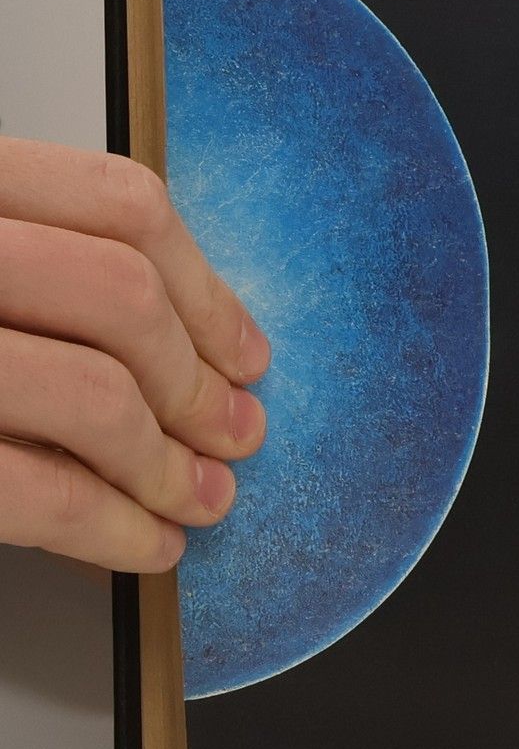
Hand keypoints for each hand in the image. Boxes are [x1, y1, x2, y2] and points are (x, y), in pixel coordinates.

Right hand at [0, 136, 269, 571]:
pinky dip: (113, 530)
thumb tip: (186, 342)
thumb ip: (43, 268)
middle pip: (123, 297)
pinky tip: (145, 545)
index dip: (209, 291)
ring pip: (96, 396)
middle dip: (201, 384)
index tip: (248, 355)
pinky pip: (40, 490)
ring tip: (202, 499)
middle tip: (239, 437)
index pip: (119, 203)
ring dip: (171, 467)